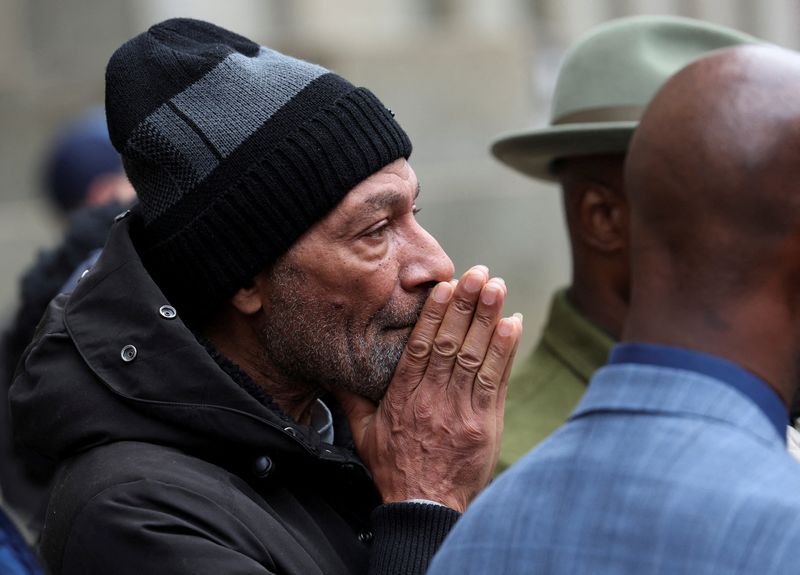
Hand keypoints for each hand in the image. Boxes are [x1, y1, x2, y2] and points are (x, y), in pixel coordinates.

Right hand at [334, 265, 522, 511]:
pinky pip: (495, 382)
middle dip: (466, 305)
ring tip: (497, 288)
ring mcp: (461, 410)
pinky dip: (505, 352)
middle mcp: (432, 398)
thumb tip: (336, 371)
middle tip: (479, 274)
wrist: (424, 508)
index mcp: (403, 396)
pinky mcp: (485, 424)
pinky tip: (512, 325)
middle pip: (451, 343)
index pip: (420, 345)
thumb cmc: (394, 469)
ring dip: (488, 319)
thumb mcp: (363, 433)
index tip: (446, 286)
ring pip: (475, 356)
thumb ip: (352, 398)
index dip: (435, 313)